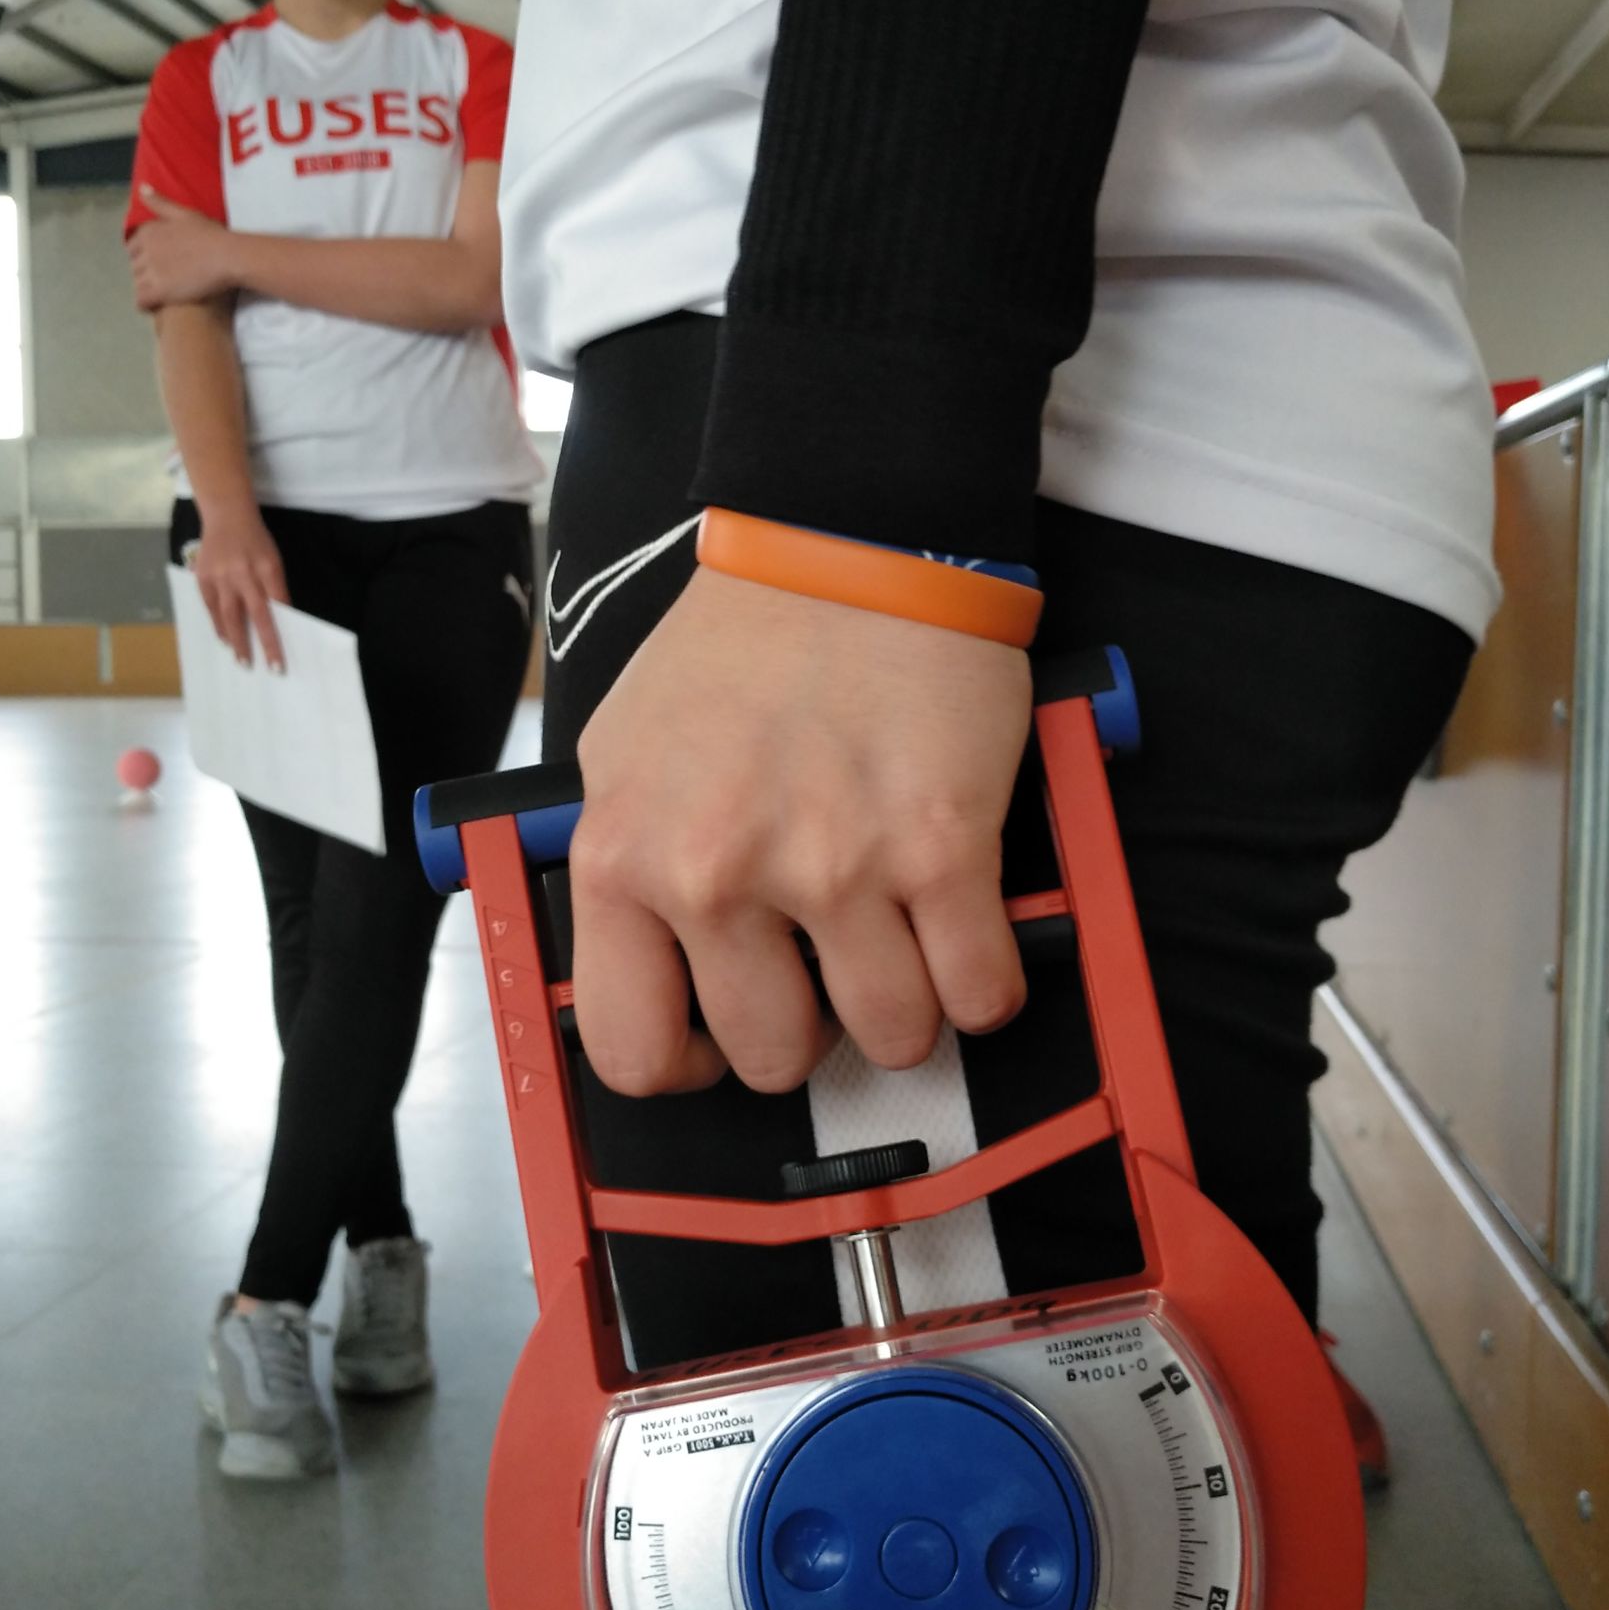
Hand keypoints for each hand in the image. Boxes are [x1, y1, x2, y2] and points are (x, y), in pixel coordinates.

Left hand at [128, 188, 237, 309]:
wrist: (229, 257)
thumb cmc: (212, 234)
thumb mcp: (186, 213)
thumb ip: (161, 203)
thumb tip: (141, 189)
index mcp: (149, 231)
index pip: (132, 247)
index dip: (145, 256)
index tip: (162, 262)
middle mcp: (145, 249)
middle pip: (134, 266)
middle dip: (146, 272)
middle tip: (167, 278)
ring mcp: (151, 271)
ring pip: (137, 284)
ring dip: (148, 288)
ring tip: (166, 292)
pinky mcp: (159, 291)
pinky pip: (141, 301)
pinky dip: (146, 305)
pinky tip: (158, 306)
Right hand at [189, 503, 289, 670]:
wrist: (226, 515)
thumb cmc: (256, 542)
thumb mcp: (273, 560)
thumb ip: (275, 588)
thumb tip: (278, 621)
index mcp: (268, 567)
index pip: (278, 605)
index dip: (282, 631)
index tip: (284, 656)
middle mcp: (244, 572)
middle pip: (257, 614)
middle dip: (265, 643)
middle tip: (272, 668)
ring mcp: (220, 576)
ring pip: (229, 615)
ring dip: (237, 641)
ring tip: (243, 661)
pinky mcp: (202, 577)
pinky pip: (211, 608)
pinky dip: (219, 626)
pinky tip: (226, 639)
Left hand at [571, 567, 1031, 1095]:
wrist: (849, 542)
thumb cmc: (741, 644)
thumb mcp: (623, 754)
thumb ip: (629, 866)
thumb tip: (653, 972)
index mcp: (626, 855)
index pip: (634, 1049)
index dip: (687, 1067)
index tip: (718, 1042)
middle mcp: (719, 873)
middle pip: (776, 1056)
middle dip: (812, 1029)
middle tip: (825, 971)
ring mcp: (834, 867)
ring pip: (892, 1036)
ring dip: (907, 1007)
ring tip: (903, 946)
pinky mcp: (941, 848)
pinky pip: (980, 990)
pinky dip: (985, 981)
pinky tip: (967, 933)